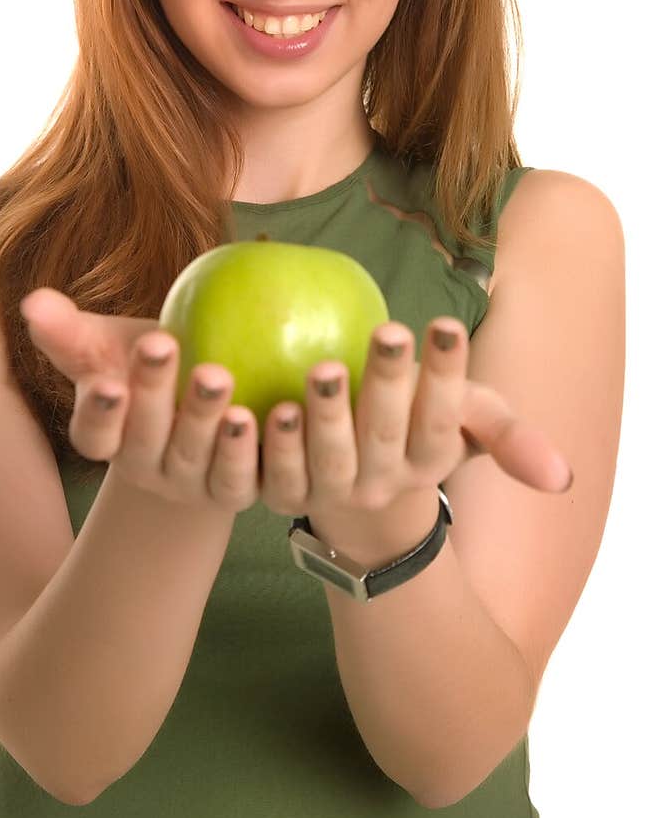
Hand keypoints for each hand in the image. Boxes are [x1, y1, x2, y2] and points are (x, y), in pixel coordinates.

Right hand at [20, 286, 259, 512]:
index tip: (106, 379)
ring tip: (221, 377)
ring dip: (209, 421)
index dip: (99, 411)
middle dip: (154, 393)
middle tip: (163, 344)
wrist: (212, 395)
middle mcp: (147, 469)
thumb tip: (31, 302)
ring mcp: (193, 485)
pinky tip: (280, 409)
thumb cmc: (149, 364)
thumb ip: (69, 330)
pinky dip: (263, 448)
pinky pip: (248, 477)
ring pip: (199, 462)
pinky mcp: (239, 489)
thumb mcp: (110, 345)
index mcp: (108, 438)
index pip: (94, 434)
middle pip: (148, 440)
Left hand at [257, 316, 573, 523]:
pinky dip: (262, 446)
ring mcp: (332, 492)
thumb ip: (507, 435)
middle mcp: (383, 481)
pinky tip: (253, 408)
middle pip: (387, 434)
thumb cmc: (412, 424)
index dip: (447, 375)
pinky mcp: (282, 493)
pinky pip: (271, 476)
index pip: (445, 418)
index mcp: (431, 459)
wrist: (351, 490)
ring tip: (323, 370)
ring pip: (329, 460)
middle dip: (390, 383)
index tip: (445, 324)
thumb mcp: (464, 421)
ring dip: (326, 417)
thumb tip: (563, 480)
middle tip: (389, 332)